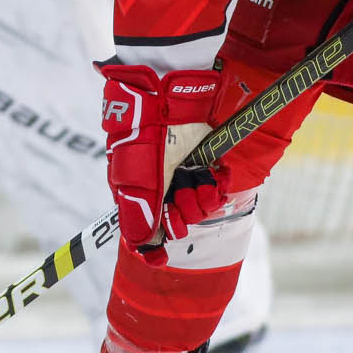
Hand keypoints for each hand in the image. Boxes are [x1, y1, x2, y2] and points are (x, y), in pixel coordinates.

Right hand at [96, 63, 228, 250]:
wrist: (165, 96)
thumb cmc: (141, 135)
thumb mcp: (134, 178)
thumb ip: (137, 215)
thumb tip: (143, 247)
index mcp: (138, 189)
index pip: (149, 226)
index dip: (157, 242)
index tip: (162, 257)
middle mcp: (162, 183)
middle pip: (178, 218)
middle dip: (184, 213)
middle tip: (182, 198)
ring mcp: (184, 171)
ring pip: (199, 205)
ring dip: (203, 198)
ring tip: (203, 183)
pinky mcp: (205, 160)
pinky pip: (216, 186)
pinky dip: (218, 185)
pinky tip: (217, 177)